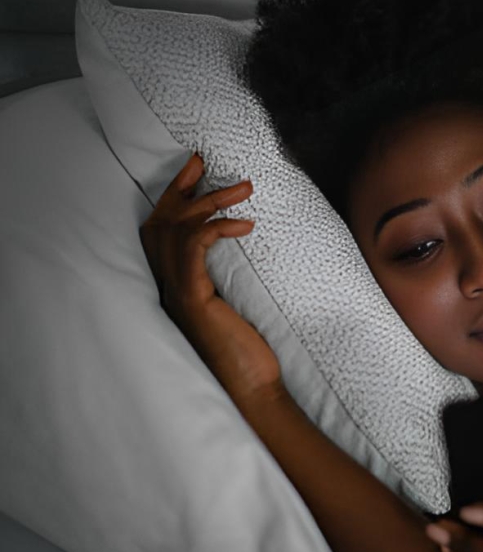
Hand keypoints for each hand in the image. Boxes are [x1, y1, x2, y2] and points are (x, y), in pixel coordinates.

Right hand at [139, 154, 283, 404]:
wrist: (252, 391)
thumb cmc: (249, 355)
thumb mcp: (235, 308)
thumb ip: (227, 280)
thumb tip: (246, 248)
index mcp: (176, 287)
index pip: (163, 233)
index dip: (174, 197)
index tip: (195, 169)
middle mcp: (169, 288)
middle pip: (161, 223)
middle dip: (182, 187)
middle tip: (204, 161)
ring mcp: (178, 294)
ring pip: (179, 230)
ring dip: (211, 202)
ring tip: (246, 188)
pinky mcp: (194, 300)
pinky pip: (195, 250)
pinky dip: (216, 229)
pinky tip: (244, 225)